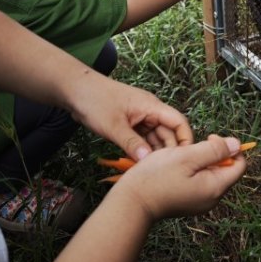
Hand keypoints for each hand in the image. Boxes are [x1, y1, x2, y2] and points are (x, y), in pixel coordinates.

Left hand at [69, 76, 192, 160]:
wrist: (75, 90)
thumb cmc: (95, 102)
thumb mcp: (113, 125)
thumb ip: (131, 143)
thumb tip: (148, 161)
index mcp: (151, 106)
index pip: (178, 122)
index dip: (185, 140)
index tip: (184, 159)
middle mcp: (150, 111)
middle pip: (168, 132)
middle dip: (169, 150)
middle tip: (165, 171)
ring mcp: (140, 117)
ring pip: (155, 137)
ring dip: (155, 152)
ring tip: (153, 170)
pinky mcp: (130, 123)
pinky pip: (143, 138)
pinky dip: (143, 149)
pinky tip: (141, 163)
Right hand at [113, 135, 246, 220]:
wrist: (131, 202)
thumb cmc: (157, 177)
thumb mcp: (187, 156)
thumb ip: (215, 150)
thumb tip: (238, 144)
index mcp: (215, 188)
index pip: (239, 165)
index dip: (229, 147)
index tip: (208, 138)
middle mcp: (211, 199)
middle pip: (224, 170)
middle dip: (211, 154)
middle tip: (188, 148)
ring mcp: (199, 203)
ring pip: (209, 175)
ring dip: (198, 161)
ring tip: (178, 157)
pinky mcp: (187, 203)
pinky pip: (197, 183)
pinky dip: (190, 171)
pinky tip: (172, 168)